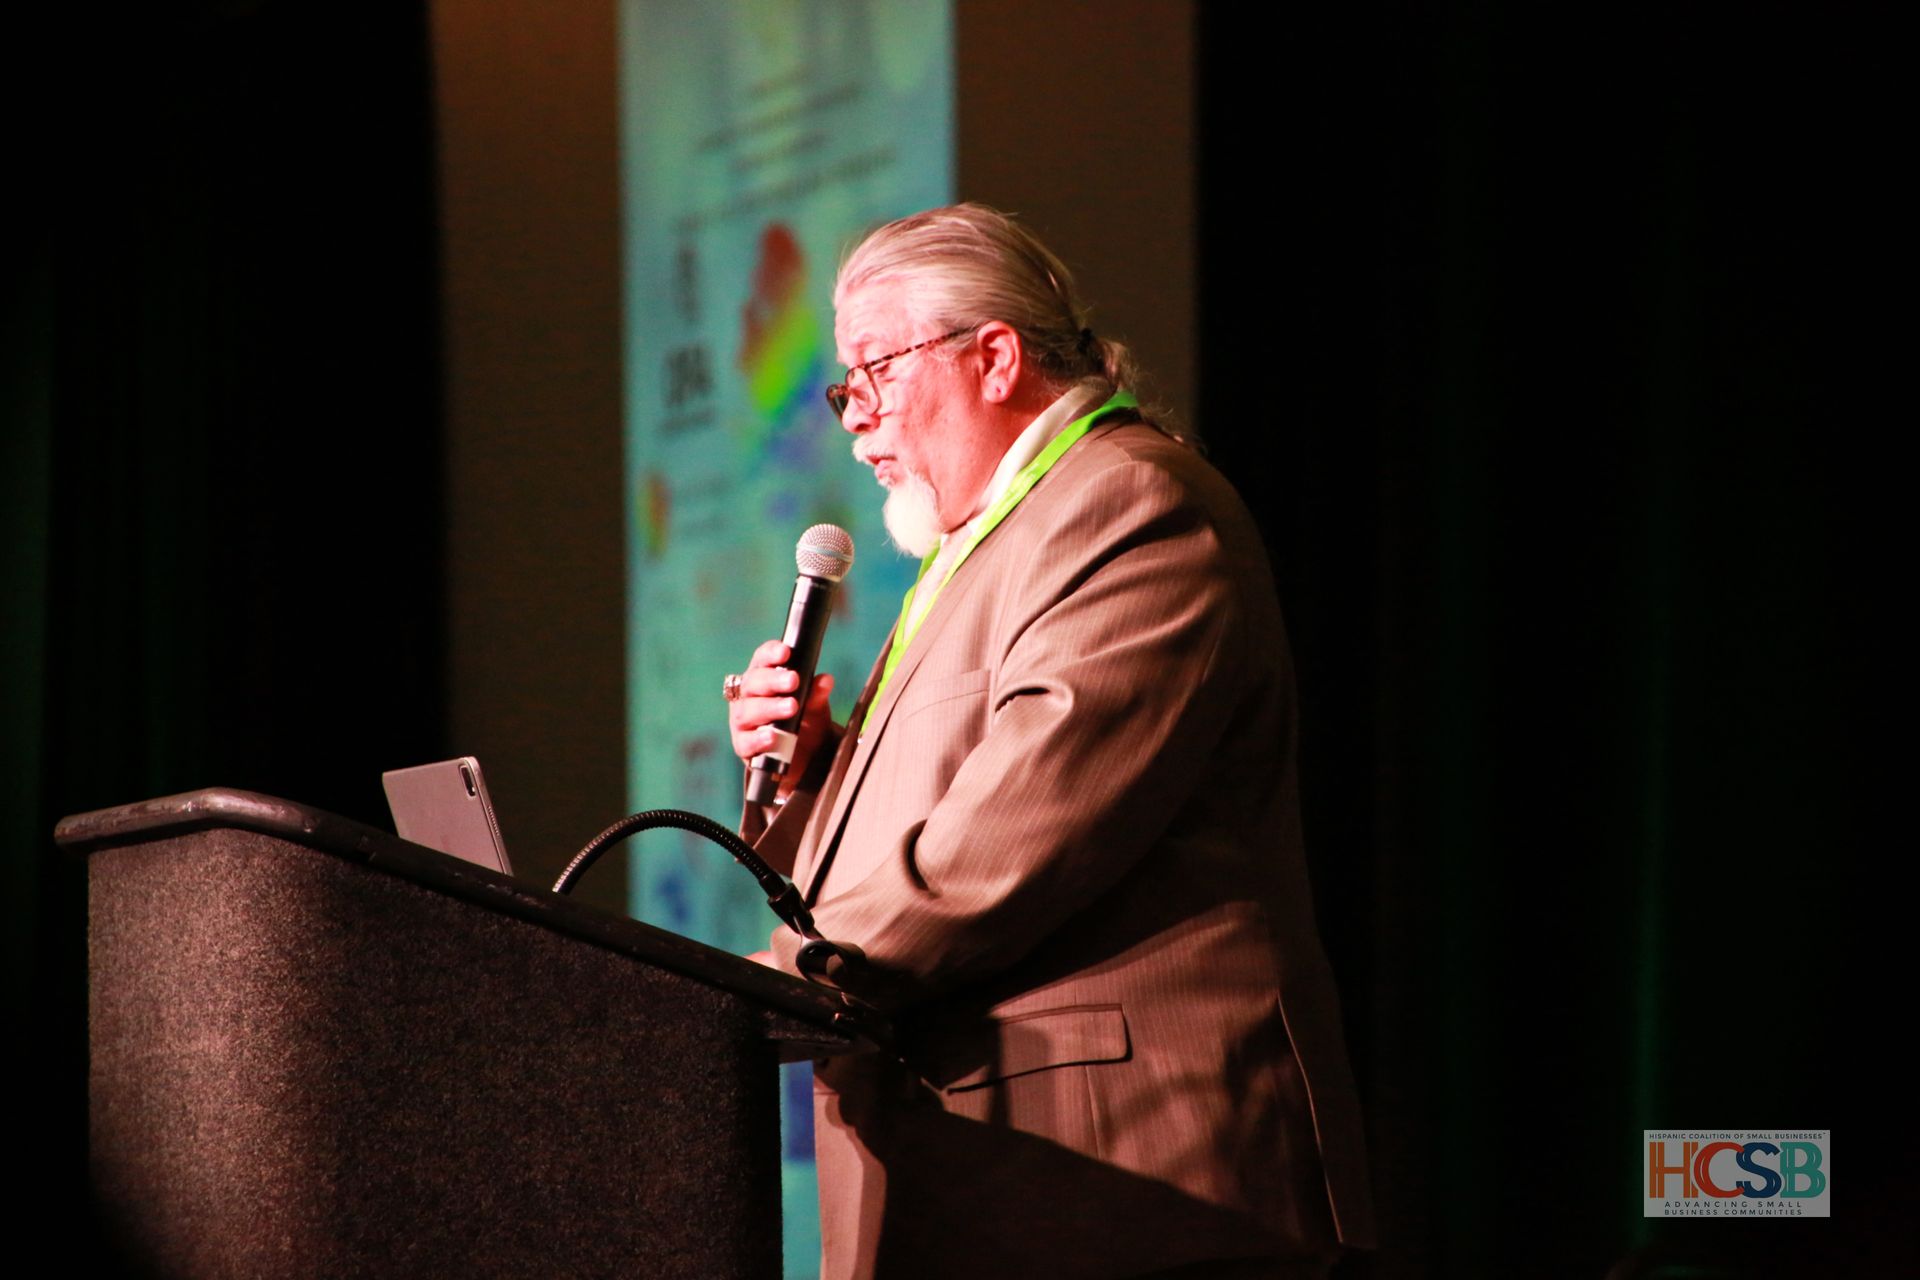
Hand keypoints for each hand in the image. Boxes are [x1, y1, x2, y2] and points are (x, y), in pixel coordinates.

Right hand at [728, 639, 834, 796]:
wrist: (806, 756)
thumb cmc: (804, 720)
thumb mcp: (815, 706)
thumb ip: (817, 694)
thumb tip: (825, 680)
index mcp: (764, 678)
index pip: (762, 659)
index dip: (771, 653)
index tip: (786, 652)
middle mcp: (748, 696)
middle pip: (753, 682)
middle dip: (773, 680)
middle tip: (793, 680)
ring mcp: (743, 722)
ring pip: (747, 711)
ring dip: (769, 707)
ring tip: (790, 707)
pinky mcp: (743, 746)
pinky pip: (745, 742)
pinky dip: (758, 739)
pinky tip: (772, 736)